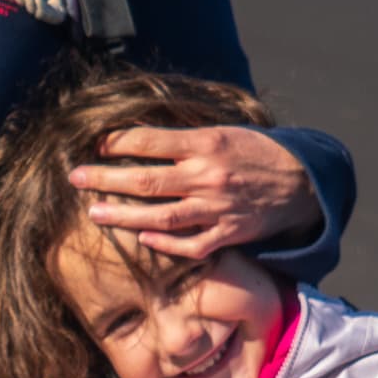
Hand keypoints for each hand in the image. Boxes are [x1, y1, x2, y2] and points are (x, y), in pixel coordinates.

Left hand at [68, 119, 313, 260]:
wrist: (302, 182)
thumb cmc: (255, 153)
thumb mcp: (224, 132)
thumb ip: (185, 140)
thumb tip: (139, 141)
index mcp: (206, 144)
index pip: (151, 141)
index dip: (118, 143)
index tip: (96, 146)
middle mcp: (208, 175)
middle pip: (146, 180)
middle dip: (106, 179)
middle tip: (76, 177)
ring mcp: (218, 208)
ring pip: (162, 216)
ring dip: (124, 216)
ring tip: (94, 213)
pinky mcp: (229, 233)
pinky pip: (191, 244)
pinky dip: (166, 243)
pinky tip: (143, 238)